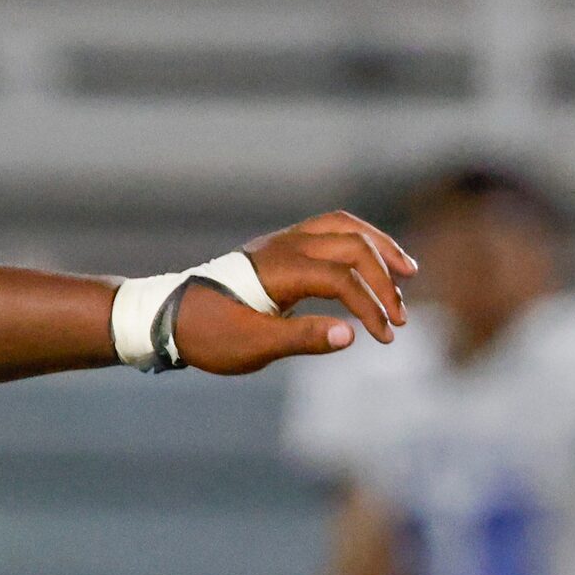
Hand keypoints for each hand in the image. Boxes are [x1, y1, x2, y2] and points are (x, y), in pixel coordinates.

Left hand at [172, 212, 417, 376]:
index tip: (386, 337)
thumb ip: (302, 339)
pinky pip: (330, 229)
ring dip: (379, 246)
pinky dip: (358, 241)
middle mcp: (285, 246)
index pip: (343, 278)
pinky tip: (372, 262)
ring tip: (407, 270)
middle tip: (402, 317)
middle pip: (353, 246)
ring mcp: (282, 242)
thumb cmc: (207, 336)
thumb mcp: (252, 346)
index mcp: (280, 270)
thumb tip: (350, 335)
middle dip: (384, 279)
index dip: (372, 306)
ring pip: (344, 227)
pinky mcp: (280, 247)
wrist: (167, 316)